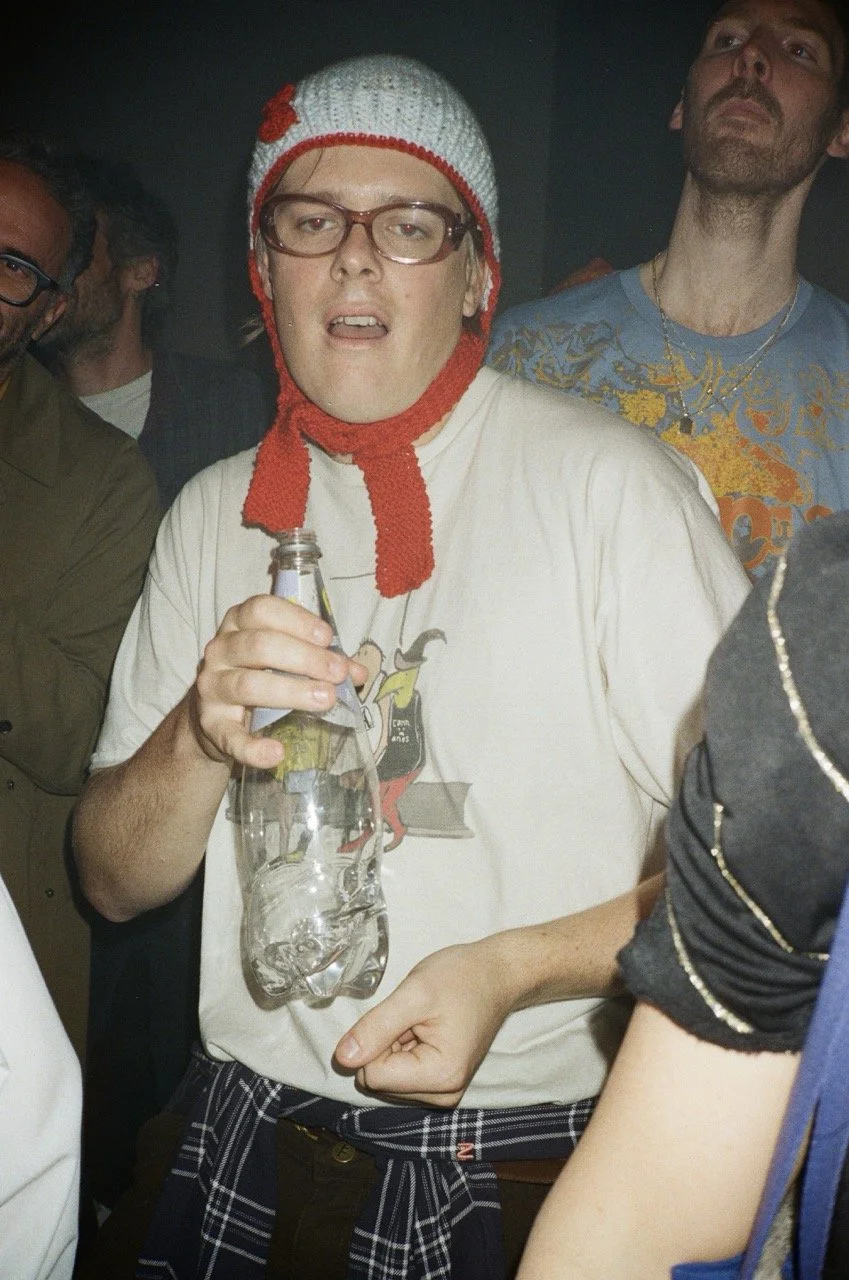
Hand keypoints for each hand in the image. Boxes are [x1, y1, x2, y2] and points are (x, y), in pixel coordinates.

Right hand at [188, 593, 365, 768]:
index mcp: (238, 624)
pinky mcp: (210, 725)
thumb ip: (320, 660)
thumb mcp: (284, 659)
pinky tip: (277, 752)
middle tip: (337, 673)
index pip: (261, 610)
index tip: (327, 637)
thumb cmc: (258, 675)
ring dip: (291, 692)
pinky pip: (231, 737)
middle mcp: (219, 650)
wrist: (215, 717)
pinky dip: (253, 747)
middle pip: (259, 646)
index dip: (296, 621)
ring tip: (326, 699)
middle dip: (304, 658)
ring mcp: (212, 687)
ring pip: (248, 685)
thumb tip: (358, 671)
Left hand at [334, 939, 517, 1106]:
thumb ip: (375, 1028)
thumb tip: (341, 1059)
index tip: (404, 1017)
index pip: (373, 1076)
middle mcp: (444, 1095)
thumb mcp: (414, 993)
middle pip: (379, 1081)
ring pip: (387, 1080)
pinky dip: (405, 1050)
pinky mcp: (443, 1084)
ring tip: (423, 1022)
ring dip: (395, 1047)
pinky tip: (425, 1030)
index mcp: (441, 1077)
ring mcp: (445, 1092)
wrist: (498, 974)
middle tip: (414, 1018)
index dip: (377, 1041)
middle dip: (387, 1045)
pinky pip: (401, 1076)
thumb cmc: (461, 977)